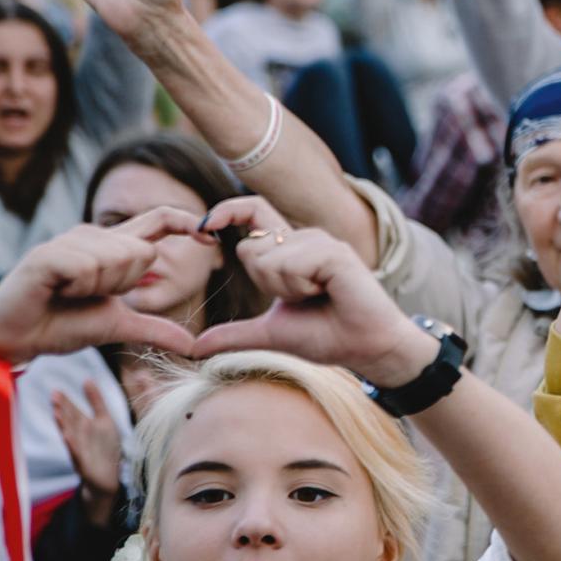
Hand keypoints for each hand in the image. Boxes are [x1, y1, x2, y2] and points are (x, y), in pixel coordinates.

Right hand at [0, 210, 201, 365]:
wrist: (16, 339)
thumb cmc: (62, 325)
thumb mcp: (118, 326)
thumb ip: (155, 329)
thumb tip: (193, 345)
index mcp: (113, 248)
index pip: (159, 220)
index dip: (186, 222)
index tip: (210, 236)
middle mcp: (93, 236)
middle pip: (144, 251)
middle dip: (125, 284)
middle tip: (90, 296)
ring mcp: (69, 241)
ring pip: (118, 257)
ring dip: (99, 288)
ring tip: (70, 293)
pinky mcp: (48, 252)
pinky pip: (89, 266)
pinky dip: (78, 287)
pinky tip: (56, 291)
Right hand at [53, 381, 122, 521]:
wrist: (108, 476)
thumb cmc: (105, 446)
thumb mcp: (104, 419)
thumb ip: (95, 400)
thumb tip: (87, 379)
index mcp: (84, 425)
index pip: (73, 411)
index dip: (65, 402)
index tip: (55, 390)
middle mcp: (80, 436)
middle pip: (70, 421)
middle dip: (62, 410)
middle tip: (53, 397)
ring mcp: (80, 449)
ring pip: (70, 435)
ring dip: (63, 425)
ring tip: (56, 414)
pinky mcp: (84, 462)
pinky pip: (77, 452)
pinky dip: (72, 445)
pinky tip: (66, 438)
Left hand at [193, 198, 437, 385]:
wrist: (365, 349)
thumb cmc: (327, 337)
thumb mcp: (269, 334)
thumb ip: (233, 334)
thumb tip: (194, 348)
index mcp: (290, 250)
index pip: (253, 212)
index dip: (226, 212)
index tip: (204, 227)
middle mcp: (305, 239)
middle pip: (250, 249)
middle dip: (264, 284)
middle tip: (300, 298)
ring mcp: (321, 242)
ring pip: (268, 259)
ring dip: (285, 289)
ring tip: (318, 296)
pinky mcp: (334, 252)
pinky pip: (291, 264)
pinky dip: (301, 287)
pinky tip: (327, 292)